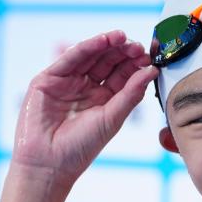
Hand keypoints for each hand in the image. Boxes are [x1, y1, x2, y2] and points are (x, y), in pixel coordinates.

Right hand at [11, 30, 157, 182]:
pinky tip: (103, 41)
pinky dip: (87, 47)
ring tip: (123, 37)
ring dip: (107, 44)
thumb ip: (131, 94)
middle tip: (138, 46)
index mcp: (105, 98)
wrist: (49, 164)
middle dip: (123, 51)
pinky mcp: (49, 78)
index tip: (150, 57)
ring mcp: (68, 81)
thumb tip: (152, 71)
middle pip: (108, 61)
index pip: (123, 74)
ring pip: (91, 56)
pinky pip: (71, 58)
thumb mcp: (112, 119)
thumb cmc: (81, 148)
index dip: (136, 63)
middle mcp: (87, 87)